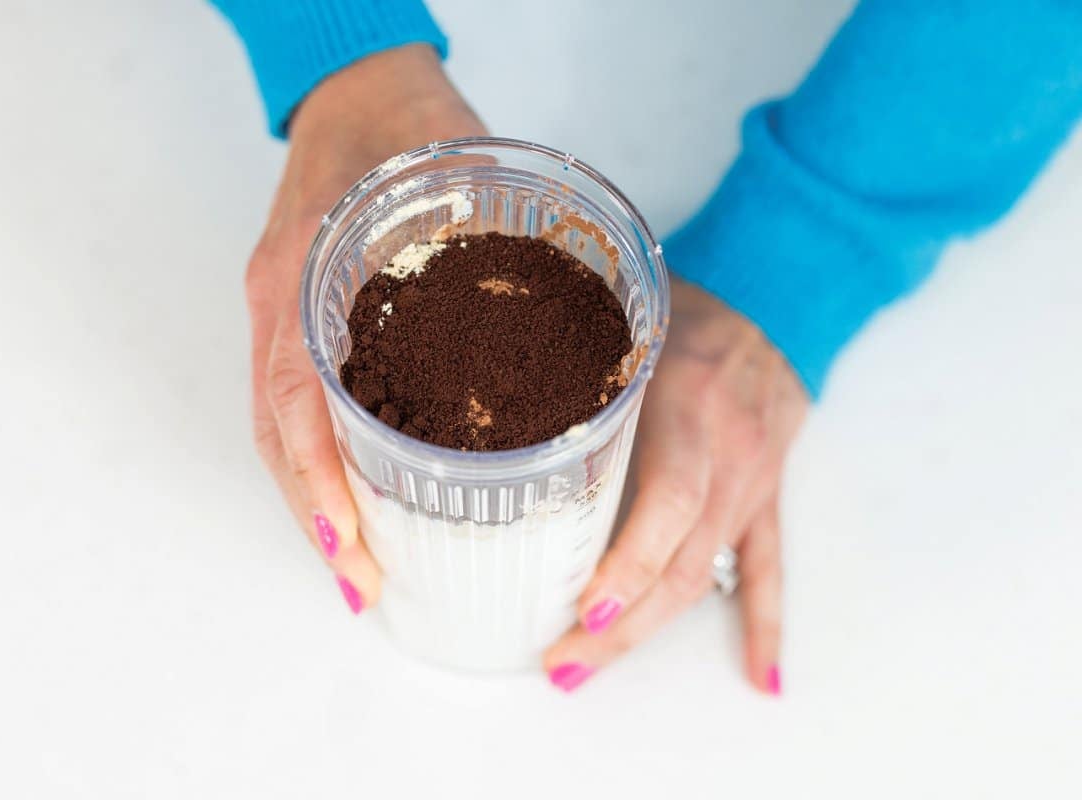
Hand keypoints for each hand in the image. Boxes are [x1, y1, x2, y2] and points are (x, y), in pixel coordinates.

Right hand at [245, 45, 485, 612]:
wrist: (359, 90)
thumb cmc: (409, 123)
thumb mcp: (456, 177)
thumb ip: (495, 249)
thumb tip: (573, 329)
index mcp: (308, 271)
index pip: (293, 394)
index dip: (316, 480)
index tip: (348, 548)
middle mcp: (285, 302)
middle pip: (279, 432)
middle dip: (317, 517)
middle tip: (362, 584)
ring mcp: (285, 312)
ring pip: (284, 428)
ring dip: (317, 502)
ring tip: (362, 565)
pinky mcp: (306, 320)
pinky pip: (302, 402)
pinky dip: (324, 460)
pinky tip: (362, 498)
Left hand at [544, 279, 808, 692]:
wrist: (774, 300)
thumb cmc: (685, 309)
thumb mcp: (625, 324)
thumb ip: (570, 361)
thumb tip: (477, 390)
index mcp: (689, 406)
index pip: (669, 502)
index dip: (630, 564)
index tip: (582, 610)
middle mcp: (727, 453)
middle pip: (681, 561)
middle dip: (621, 622)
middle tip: (561, 661)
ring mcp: (751, 483)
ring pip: (707, 574)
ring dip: (650, 630)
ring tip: (589, 668)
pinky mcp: (765, 497)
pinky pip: (767, 568)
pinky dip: (763, 624)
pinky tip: (760, 677)